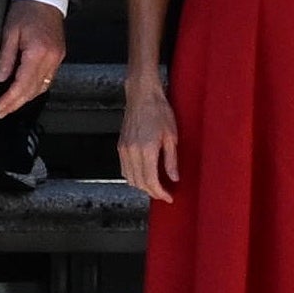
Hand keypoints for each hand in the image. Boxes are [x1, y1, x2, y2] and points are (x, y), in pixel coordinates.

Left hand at [0, 0, 68, 116]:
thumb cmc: (25, 10)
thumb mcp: (9, 32)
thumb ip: (6, 58)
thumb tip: (0, 79)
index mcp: (38, 53)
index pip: (22, 84)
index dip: (10, 99)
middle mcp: (51, 59)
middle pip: (33, 90)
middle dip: (17, 103)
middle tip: (2, 112)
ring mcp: (57, 59)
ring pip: (42, 87)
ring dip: (26, 98)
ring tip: (11, 105)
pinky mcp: (58, 57)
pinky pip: (48, 79)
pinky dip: (36, 88)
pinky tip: (25, 91)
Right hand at [115, 71, 178, 203]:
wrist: (142, 95)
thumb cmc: (159, 111)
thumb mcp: (171, 136)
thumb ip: (171, 160)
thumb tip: (173, 178)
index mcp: (147, 150)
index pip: (151, 181)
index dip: (160, 193)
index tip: (169, 197)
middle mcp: (132, 152)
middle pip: (140, 183)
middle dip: (152, 192)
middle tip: (164, 194)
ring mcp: (124, 149)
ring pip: (130, 178)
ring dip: (142, 186)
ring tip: (156, 186)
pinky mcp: (120, 146)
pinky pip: (124, 169)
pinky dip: (133, 177)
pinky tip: (143, 175)